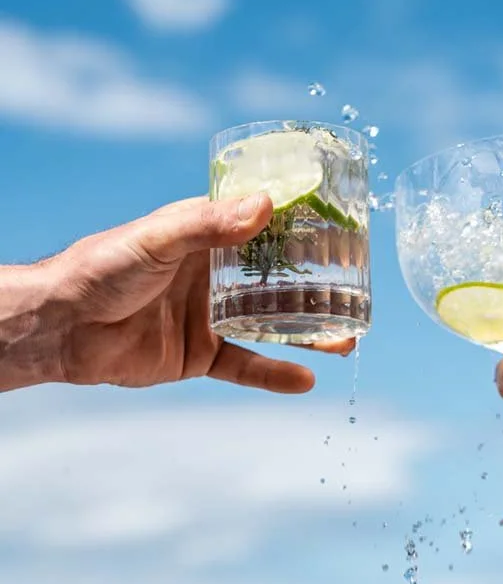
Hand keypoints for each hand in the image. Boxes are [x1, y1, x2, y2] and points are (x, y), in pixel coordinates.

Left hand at [39, 194, 354, 392]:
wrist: (63, 328)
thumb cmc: (101, 268)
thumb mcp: (157, 238)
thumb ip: (208, 224)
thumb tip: (267, 204)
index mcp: (206, 236)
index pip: (264, 227)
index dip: (303, 227)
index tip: (344, 227)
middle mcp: (214, 275)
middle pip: (279, 280)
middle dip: (319, 286)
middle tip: (359, 289)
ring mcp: (210, 316)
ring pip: (272, 325)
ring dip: (309, 332)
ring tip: (348, 339)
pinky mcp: (201, 356)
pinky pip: (246, 366)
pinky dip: (275, 374)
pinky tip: (306, 379)